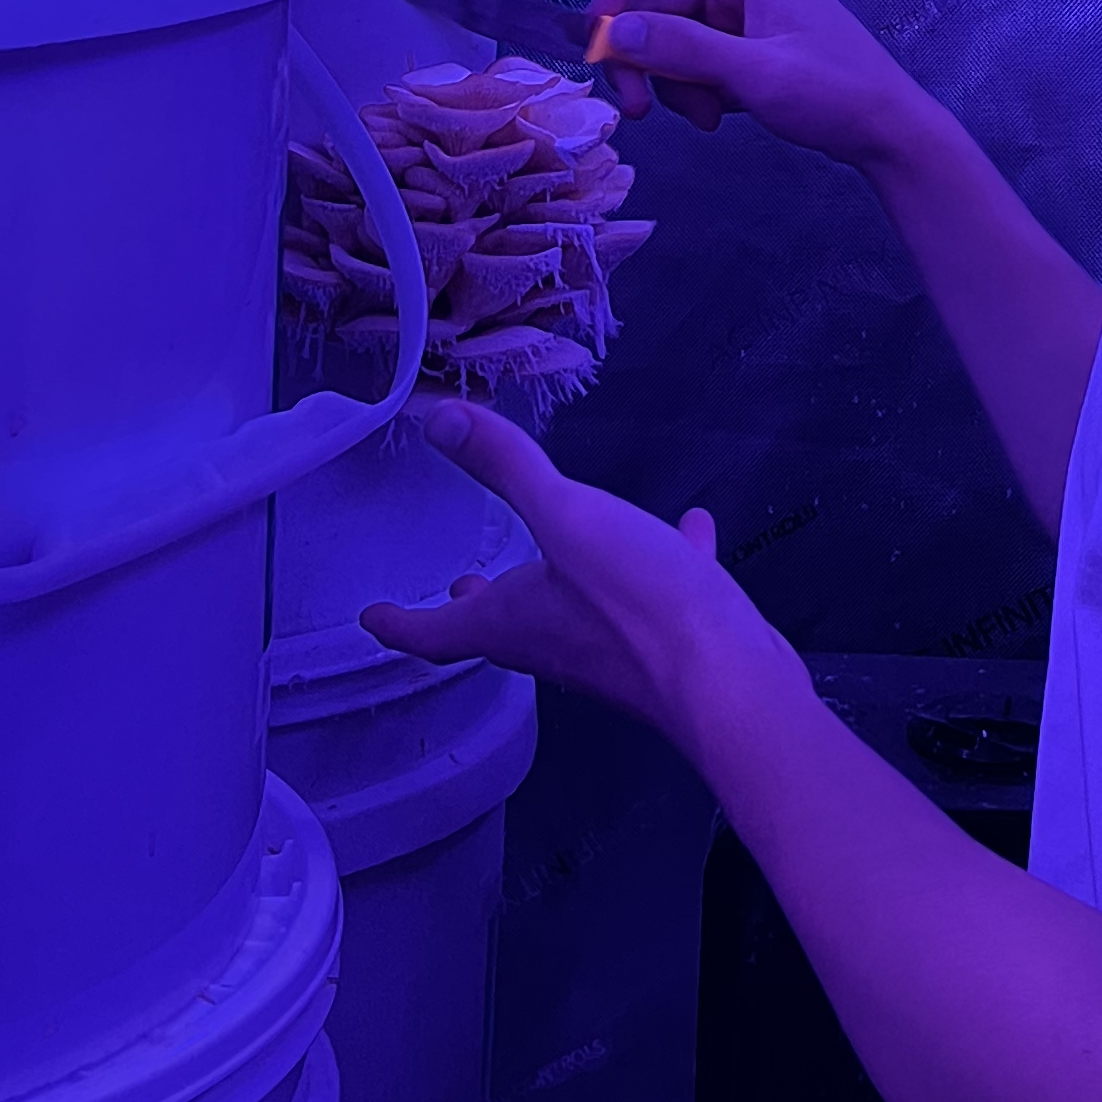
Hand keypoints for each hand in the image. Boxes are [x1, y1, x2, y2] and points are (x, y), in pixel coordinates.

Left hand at [360, 400, 801, 747]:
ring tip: (552, 557)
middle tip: (460, 586)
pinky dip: (654, 565)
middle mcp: (555, 646)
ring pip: (571, 616)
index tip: (371, 617)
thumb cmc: (636, 604)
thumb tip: (435, 421)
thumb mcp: (568, 518)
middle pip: (502, 630)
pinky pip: (652, 598)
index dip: (399, 622)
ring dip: (554, 587)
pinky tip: (686, 533)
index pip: (437, 632)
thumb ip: (507, 469)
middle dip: (478, 608)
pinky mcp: (667, 648)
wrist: (730, 681)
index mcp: (515, 622)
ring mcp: (614, 654)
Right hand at [587, 0, 939, 170]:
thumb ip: (683, 50)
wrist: (887, 130)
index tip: (603, 31)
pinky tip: (716, 115)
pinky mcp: (743, 45)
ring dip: (671, 80)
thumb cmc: (834, 91)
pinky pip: (693, 58)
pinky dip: (693, 88)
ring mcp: (739, 12)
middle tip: (637, 107)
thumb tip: (611, 32)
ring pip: (669, 36)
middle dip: (643, 55)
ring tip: (703, 116)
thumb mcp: (755, 72)